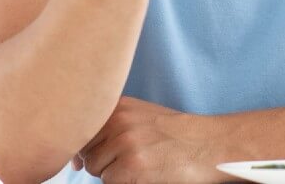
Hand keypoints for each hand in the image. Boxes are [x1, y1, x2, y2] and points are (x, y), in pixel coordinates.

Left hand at [75, 96, 225, 182]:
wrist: (209, 144)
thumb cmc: (176, 135)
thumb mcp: (141, 117)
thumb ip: (111, 128)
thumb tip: (75, 159)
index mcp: (119, 107)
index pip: (81, 130)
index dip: (84, 149)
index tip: (90, 157)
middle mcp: (119, 122)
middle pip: (87, 153)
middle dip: (103, 161)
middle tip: (132, 159)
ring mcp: (125, 144)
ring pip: (97, 170)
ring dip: (113, 174)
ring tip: (141, 165)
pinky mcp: (131, 166)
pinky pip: (110, 182)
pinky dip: (125, 183)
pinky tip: (146, 173)